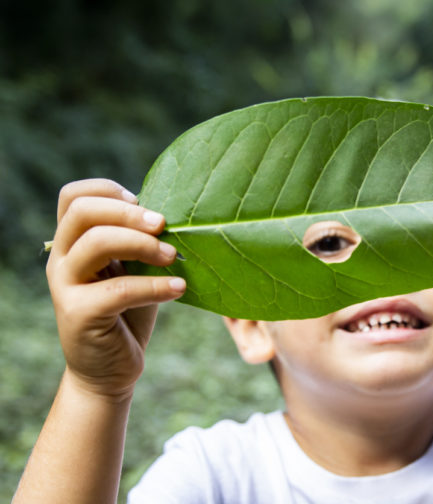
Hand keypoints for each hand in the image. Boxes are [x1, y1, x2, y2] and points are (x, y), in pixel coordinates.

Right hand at [46, 179, 185, 398]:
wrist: (110, 370)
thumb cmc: (127, 313)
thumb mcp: (133, 270)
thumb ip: (138, 243)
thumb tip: (173, 216)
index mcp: (73, 243)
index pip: (74, 197)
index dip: (108, 189)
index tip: (143, 202)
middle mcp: (62, 260)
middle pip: (83, 212)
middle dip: (129, 213)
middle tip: (164, 225)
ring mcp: (65, 286)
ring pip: (97, 242)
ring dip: (143, 244)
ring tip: (173, 257)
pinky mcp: (78, 314)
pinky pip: (119, 289)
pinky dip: (155, 286)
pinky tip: (178, 289)